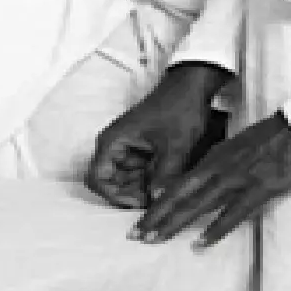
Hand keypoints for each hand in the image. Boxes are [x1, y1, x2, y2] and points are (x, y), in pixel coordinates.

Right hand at [87, 63, 231, 208]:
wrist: (193, 87)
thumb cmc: (179, 109)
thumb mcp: (175, 145)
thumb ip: (165, 176)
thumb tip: (157, 202)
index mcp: (113, 142)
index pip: (97, 178)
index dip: (114, 196)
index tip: (138, 203)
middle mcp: (115, 147)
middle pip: (112, 182)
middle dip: (131, 196)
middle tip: (157, 202)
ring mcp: (129, 149)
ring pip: (128, 180)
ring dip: (143, 190)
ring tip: (165, 195)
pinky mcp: (142, 151)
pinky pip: (141, 173)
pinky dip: (152, 182)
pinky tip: (168, 185)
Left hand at [132, 111, 290, 247]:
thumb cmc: (272, 139)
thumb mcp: (236, 148)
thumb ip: (219, 166)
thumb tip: (204, 184)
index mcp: (213, 158)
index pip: (178, 184)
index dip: (158, 202)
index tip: (142, 219)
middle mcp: (218, 168)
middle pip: (180, 195)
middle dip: (155, 216)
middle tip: (135, 235)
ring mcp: (237, 179)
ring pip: (197, 205)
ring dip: (174, 223)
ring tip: (154, 239)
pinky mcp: (258, 189)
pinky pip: (233, 214)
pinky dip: (216, 229)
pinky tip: (200, 243)